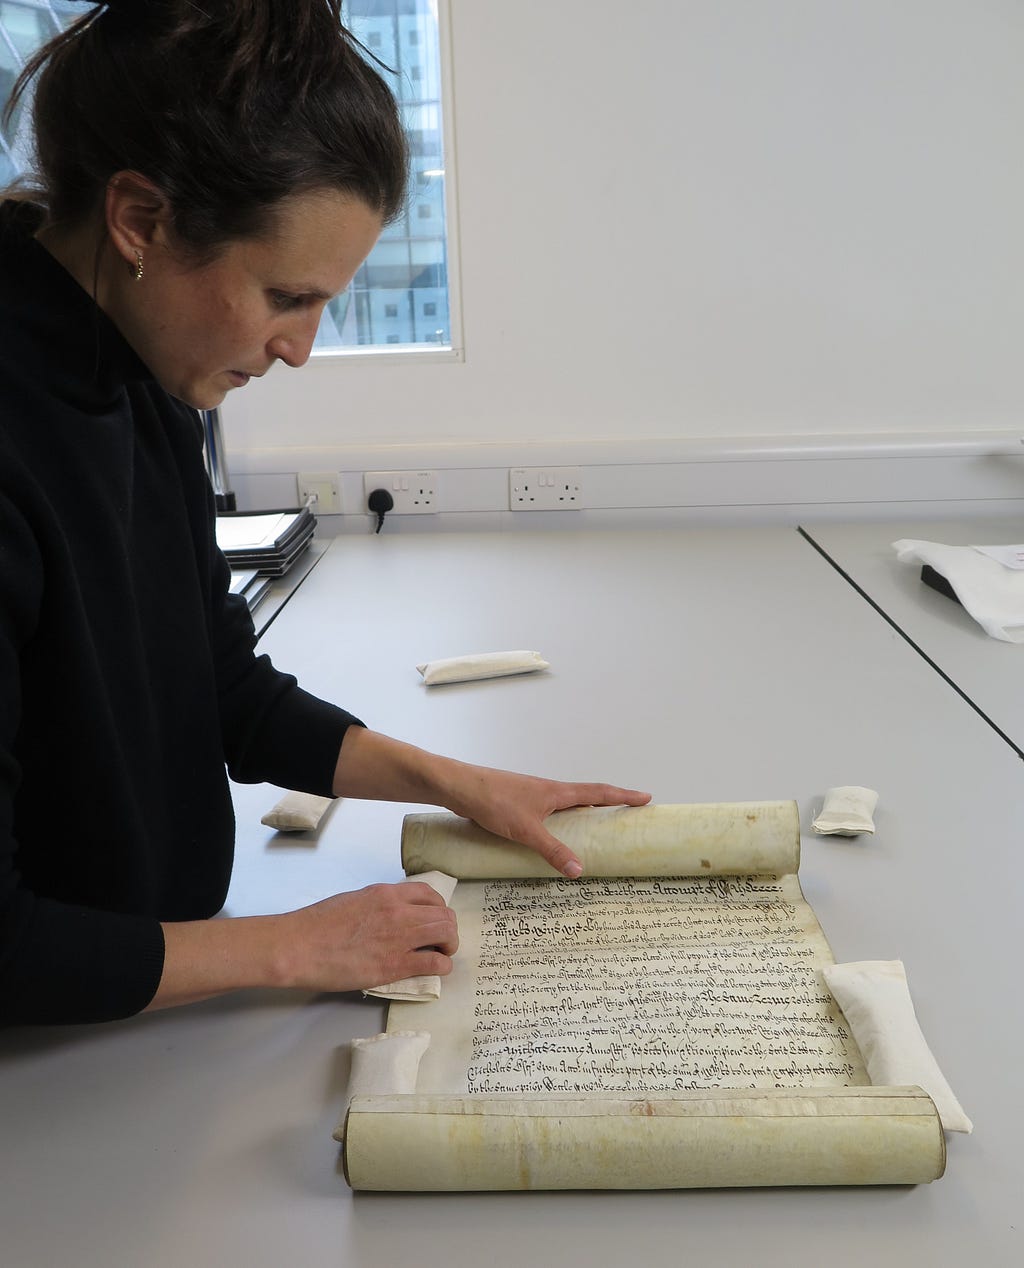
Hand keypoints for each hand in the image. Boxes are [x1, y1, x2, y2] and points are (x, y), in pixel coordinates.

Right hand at [276, 881, 457, 992]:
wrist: (299, 946)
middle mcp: (398, 911)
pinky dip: (442, 966)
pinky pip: (435, 963)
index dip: (438, 908)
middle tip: (442, 941)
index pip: (429, 894)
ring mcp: (399, 938)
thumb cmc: (317, 924)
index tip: (434, 919)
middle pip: (443, 915)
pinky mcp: (395, 965)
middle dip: (448, 928)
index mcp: (386, 894)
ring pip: (446, 935)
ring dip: (449, 945)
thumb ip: (378, 904)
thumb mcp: (354, 900)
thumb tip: (391, 915)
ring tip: (442, 954)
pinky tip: (435, 969)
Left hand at [331, 729, 650, 878]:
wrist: (457, 787)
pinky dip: (559, 820)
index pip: (598, 792)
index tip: (646, 797)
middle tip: (626, 812)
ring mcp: (532, 795)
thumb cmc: (492, 801)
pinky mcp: (516, 802)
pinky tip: (551, 835)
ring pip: (565, 803)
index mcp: (557, 792)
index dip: (623, 796)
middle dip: (608, 803)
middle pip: (586, 795)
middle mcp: (548, 790)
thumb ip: (553, 851)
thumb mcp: (526, 830)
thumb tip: (580, 870)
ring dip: (583, 812)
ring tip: (595, 827)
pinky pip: (548, 810)